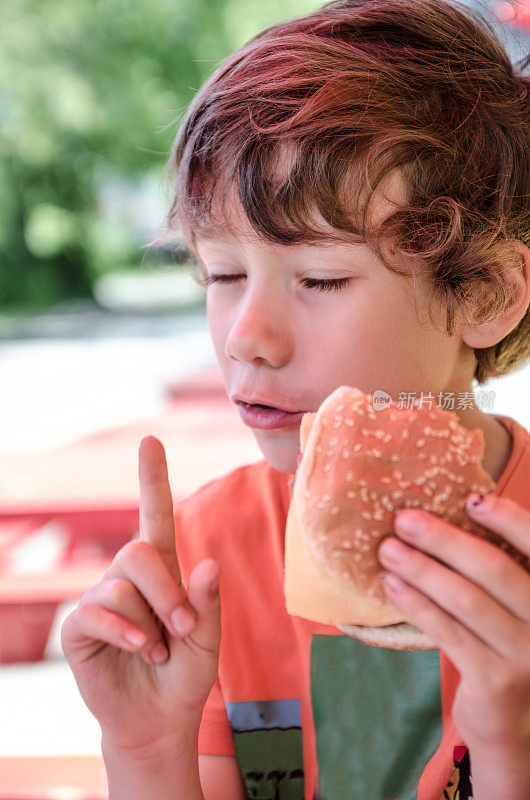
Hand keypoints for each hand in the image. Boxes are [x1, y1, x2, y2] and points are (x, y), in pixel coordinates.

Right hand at [61, 435, 221, 750]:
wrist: (158, 720)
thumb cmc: (185, 675)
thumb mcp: (207, 639)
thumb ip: (208, 603)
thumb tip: (208, 562)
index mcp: (162, 571)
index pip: (153, 515)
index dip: (151, 478)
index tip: (150, 440)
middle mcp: (128, 578)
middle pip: (139, 551)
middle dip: (166, 590)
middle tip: (184, 626)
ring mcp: (101, 600)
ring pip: (121, 584)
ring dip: (150, 620)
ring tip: (160, 649)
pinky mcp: (80, 626)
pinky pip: (96, 611)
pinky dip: (125, 630)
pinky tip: (141, 648)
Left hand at [377, 493, 529, 760]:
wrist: (512, 724)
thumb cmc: (503, 649)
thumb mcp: (511, 609)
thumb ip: (494, 574)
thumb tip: (442, 520)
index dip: (509, 520)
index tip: (470, 500)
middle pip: (494, 569)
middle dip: (443, 540)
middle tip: (403, 519)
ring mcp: (527, 655)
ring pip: (466, 600)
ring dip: (421, 570)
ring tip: (388, 550)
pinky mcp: (497, 681)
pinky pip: (449, 632)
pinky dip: (417, 604)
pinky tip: (392, 586)